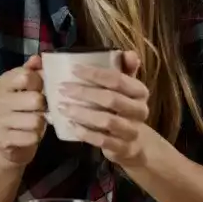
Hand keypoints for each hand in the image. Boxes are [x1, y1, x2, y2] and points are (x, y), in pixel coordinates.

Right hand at [0, 55, 46, 169]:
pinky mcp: (0, 139)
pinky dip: (35, 137)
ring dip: (40, 123)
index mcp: (1, 83)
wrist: (9, 145)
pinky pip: (31, 137)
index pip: (26, 76)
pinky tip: (29, 135)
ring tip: (35, 123)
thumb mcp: (27, 89)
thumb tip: (38, 58)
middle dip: (43, 106)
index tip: (40, 89)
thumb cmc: (22, 111)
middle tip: (40, 110)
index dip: (40, 83)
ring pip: (35, 120)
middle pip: (34, 99)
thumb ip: (32, 72)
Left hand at [58, 51, 152, 166]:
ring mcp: (132, 131)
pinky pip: (103, 140)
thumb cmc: (123, 108)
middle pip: (111, 99)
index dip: (95, 74)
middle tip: (62, 88)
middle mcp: (140, 111)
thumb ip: (125, 70)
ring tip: (62, 107)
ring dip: (82, 113)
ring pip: (106, 121)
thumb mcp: (125, 88)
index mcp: (140, 92)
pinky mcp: (123, 148)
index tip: (73, 69)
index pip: (117, 79)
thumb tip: (128, 53)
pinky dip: (85, 133)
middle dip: (84, 92)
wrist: (134, 144)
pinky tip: (71, 125)